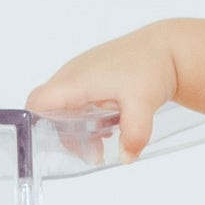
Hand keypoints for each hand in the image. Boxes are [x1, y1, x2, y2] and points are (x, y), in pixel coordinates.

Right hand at [26, 25, 179, 158]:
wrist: (167, 47)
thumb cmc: (151, 66)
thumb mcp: (143, 103)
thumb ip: (134, 133)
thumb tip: (126, 157)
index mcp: (76, 80)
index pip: (38, 102)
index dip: (37, 124)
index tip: (55, 143)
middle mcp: (73, 74)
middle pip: (49, 109)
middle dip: (63, 134)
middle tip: (90, 151)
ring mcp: (81, 72)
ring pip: (63, 104)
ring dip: (76, 127)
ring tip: (101, 143)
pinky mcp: (91, 74)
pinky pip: (76, 98)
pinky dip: (85, 115)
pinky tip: (107, 125)